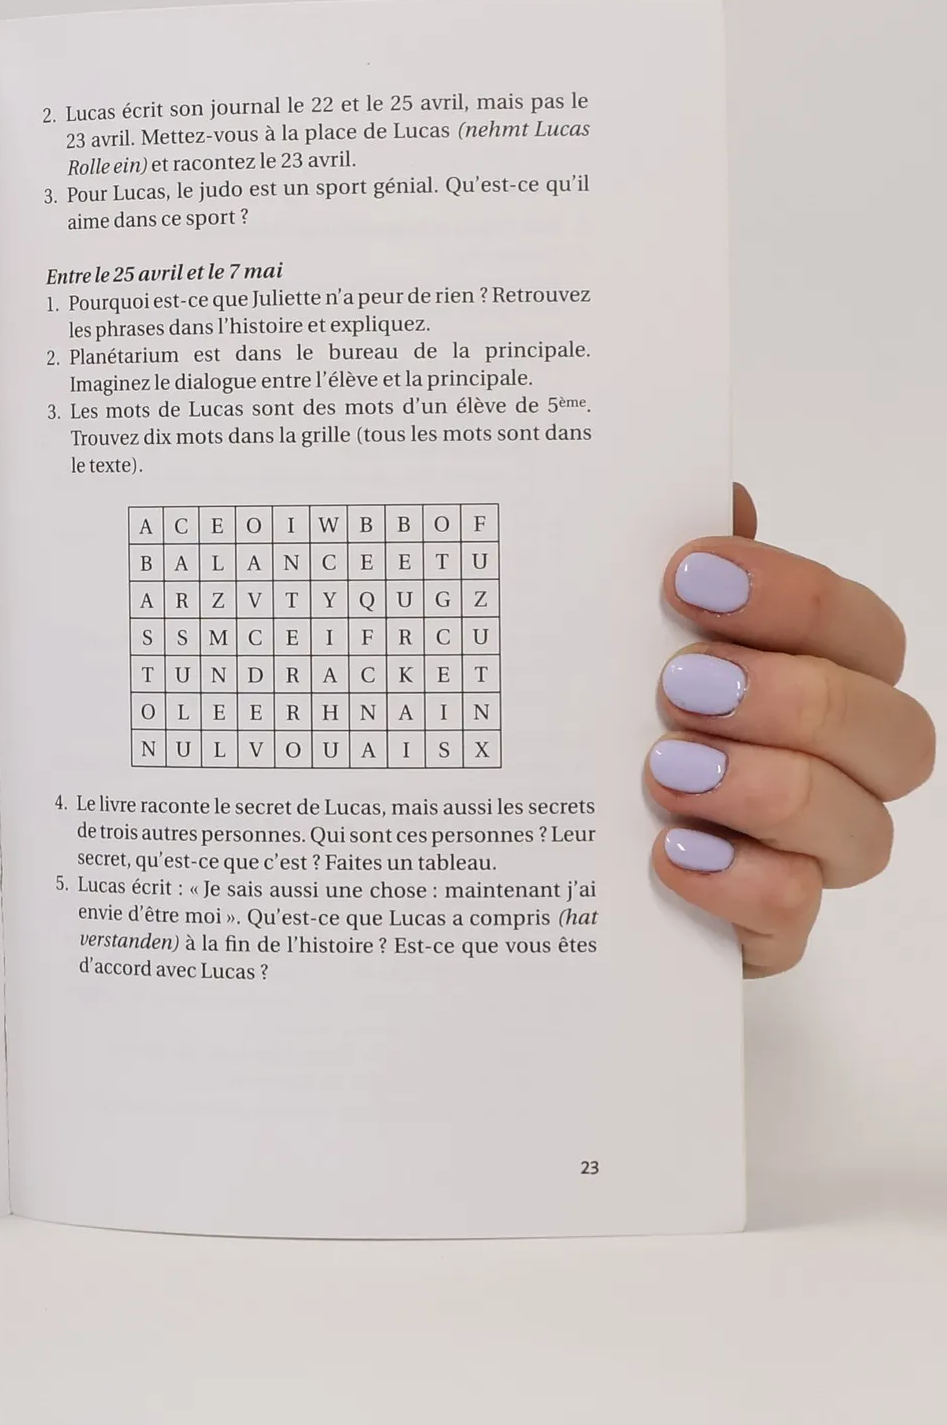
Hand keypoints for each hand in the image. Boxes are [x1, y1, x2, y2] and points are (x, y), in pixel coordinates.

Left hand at [649, 485, 933, 974]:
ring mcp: (808, 854)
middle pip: (891, 731)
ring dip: (766, 790)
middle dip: (792, 700)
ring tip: (665, 771)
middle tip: (680, 686)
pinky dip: (738, 880)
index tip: (687, 575)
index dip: (790, 597)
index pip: (858, 628)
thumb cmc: (600, 725)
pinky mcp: (765, 927)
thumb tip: (720, 496)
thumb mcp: (615, 640)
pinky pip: (795, 915)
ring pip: (862, 830)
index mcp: (813, 676)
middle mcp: (835, 767)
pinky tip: (670, 851)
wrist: (533, 850)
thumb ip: (681, 574)